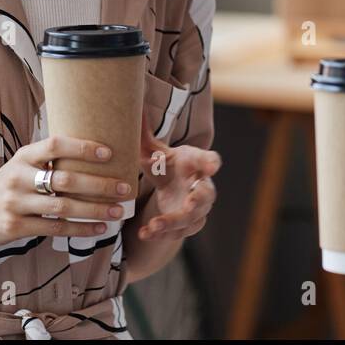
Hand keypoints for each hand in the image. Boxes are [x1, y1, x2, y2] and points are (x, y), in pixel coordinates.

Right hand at [0, 136, 134, 247]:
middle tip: (125, 187)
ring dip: (95, 210)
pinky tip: (98, 228)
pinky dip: (80, 229)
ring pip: (64, 207)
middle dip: (99, 184)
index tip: (109, 152)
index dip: (83, 147)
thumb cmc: (4, 186)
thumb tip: (91, 155)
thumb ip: (47, 161)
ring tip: (118, 211)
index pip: (56, 145)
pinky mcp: (15, 227)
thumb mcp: (20, 166)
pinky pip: (54, 228)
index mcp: (23, 157)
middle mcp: (19, 177)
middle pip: (66, 179)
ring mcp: (16, 203)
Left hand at [134, 127, 220, 242]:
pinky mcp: (187, 225)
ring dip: (173, 223)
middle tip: (189, 204)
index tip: (212, 166)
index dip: (211, 163)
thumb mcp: (157, 151)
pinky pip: (178, 233)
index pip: (210, 160)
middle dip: (198, 200)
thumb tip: (131, 109)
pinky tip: (145, 233)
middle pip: (205, 195)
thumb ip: (145, 137)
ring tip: (153, 226)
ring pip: (191, 219)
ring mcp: (197, 209)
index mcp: (197, 163)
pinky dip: (162, 235)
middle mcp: (203, 186)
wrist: (174, 187)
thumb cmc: (169, 165)